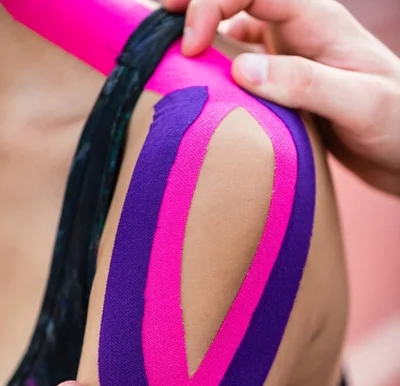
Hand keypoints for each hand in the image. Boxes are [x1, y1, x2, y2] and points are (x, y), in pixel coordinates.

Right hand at [166, 0, 399, 195]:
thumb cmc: (395, 122)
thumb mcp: (358, 102)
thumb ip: (303, 81)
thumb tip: (241, 70)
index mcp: (315, 18)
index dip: (211, 3)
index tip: (191, 45)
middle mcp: (296, 29)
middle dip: (194, 4)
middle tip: (157, 26)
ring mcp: (287, 55)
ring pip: (232, 30)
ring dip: (200, 37)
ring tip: (168, 59)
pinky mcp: (282, 82)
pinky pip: (239, 66)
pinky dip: (215, 72)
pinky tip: (201, 90)